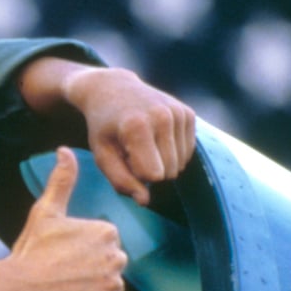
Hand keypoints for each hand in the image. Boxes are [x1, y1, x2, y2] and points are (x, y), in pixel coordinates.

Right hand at [4, 146, 125, 290]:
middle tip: (62, 274)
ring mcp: (114, 285)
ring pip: (108, 287)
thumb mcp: (45, 212)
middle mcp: (117, 257)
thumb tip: (65, 151)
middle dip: (90, 270)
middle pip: (109, 265)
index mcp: (106, 231)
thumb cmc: (31, 252)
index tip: (62, 256)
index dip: (81, 251)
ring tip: (65, 290)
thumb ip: (61, 181)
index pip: (103, 243)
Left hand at [63, 67, 195, 205]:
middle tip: (130, 150)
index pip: (153, 175)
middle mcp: (163, 116)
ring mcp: (178, 113)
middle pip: (169, 172)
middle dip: (149, 169)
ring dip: (161, 161)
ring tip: (141, 143)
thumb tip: (145, 201)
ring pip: (180, 165)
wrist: (112, 89)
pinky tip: (154, 137)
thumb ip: (121, 181)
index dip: (136, 174)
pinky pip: (187, 152)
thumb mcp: (102, 154)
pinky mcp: (188, 113)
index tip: (122, 157)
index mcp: (137, 126)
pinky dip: (171, 151)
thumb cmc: (104, 127)